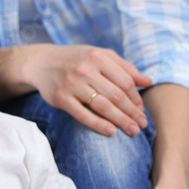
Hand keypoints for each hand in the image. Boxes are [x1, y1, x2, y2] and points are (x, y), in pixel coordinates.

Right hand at [26, 44, 151, 135]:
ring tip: (132, 131)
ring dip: (121, 121)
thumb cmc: (76, 59)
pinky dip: (99, 125)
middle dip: (132, 112)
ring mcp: (72, 84)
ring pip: (103, 106)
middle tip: (141, 125)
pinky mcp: (61, 98)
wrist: (41, 63)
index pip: (125, 80)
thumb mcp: (99, 56)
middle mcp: (85, 69)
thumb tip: (148, 82)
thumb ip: (124, 67)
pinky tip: (111, 132)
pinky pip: (83, 115)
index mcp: (97, 57)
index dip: (136, 98)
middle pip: (117, 95)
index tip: (141, 110)